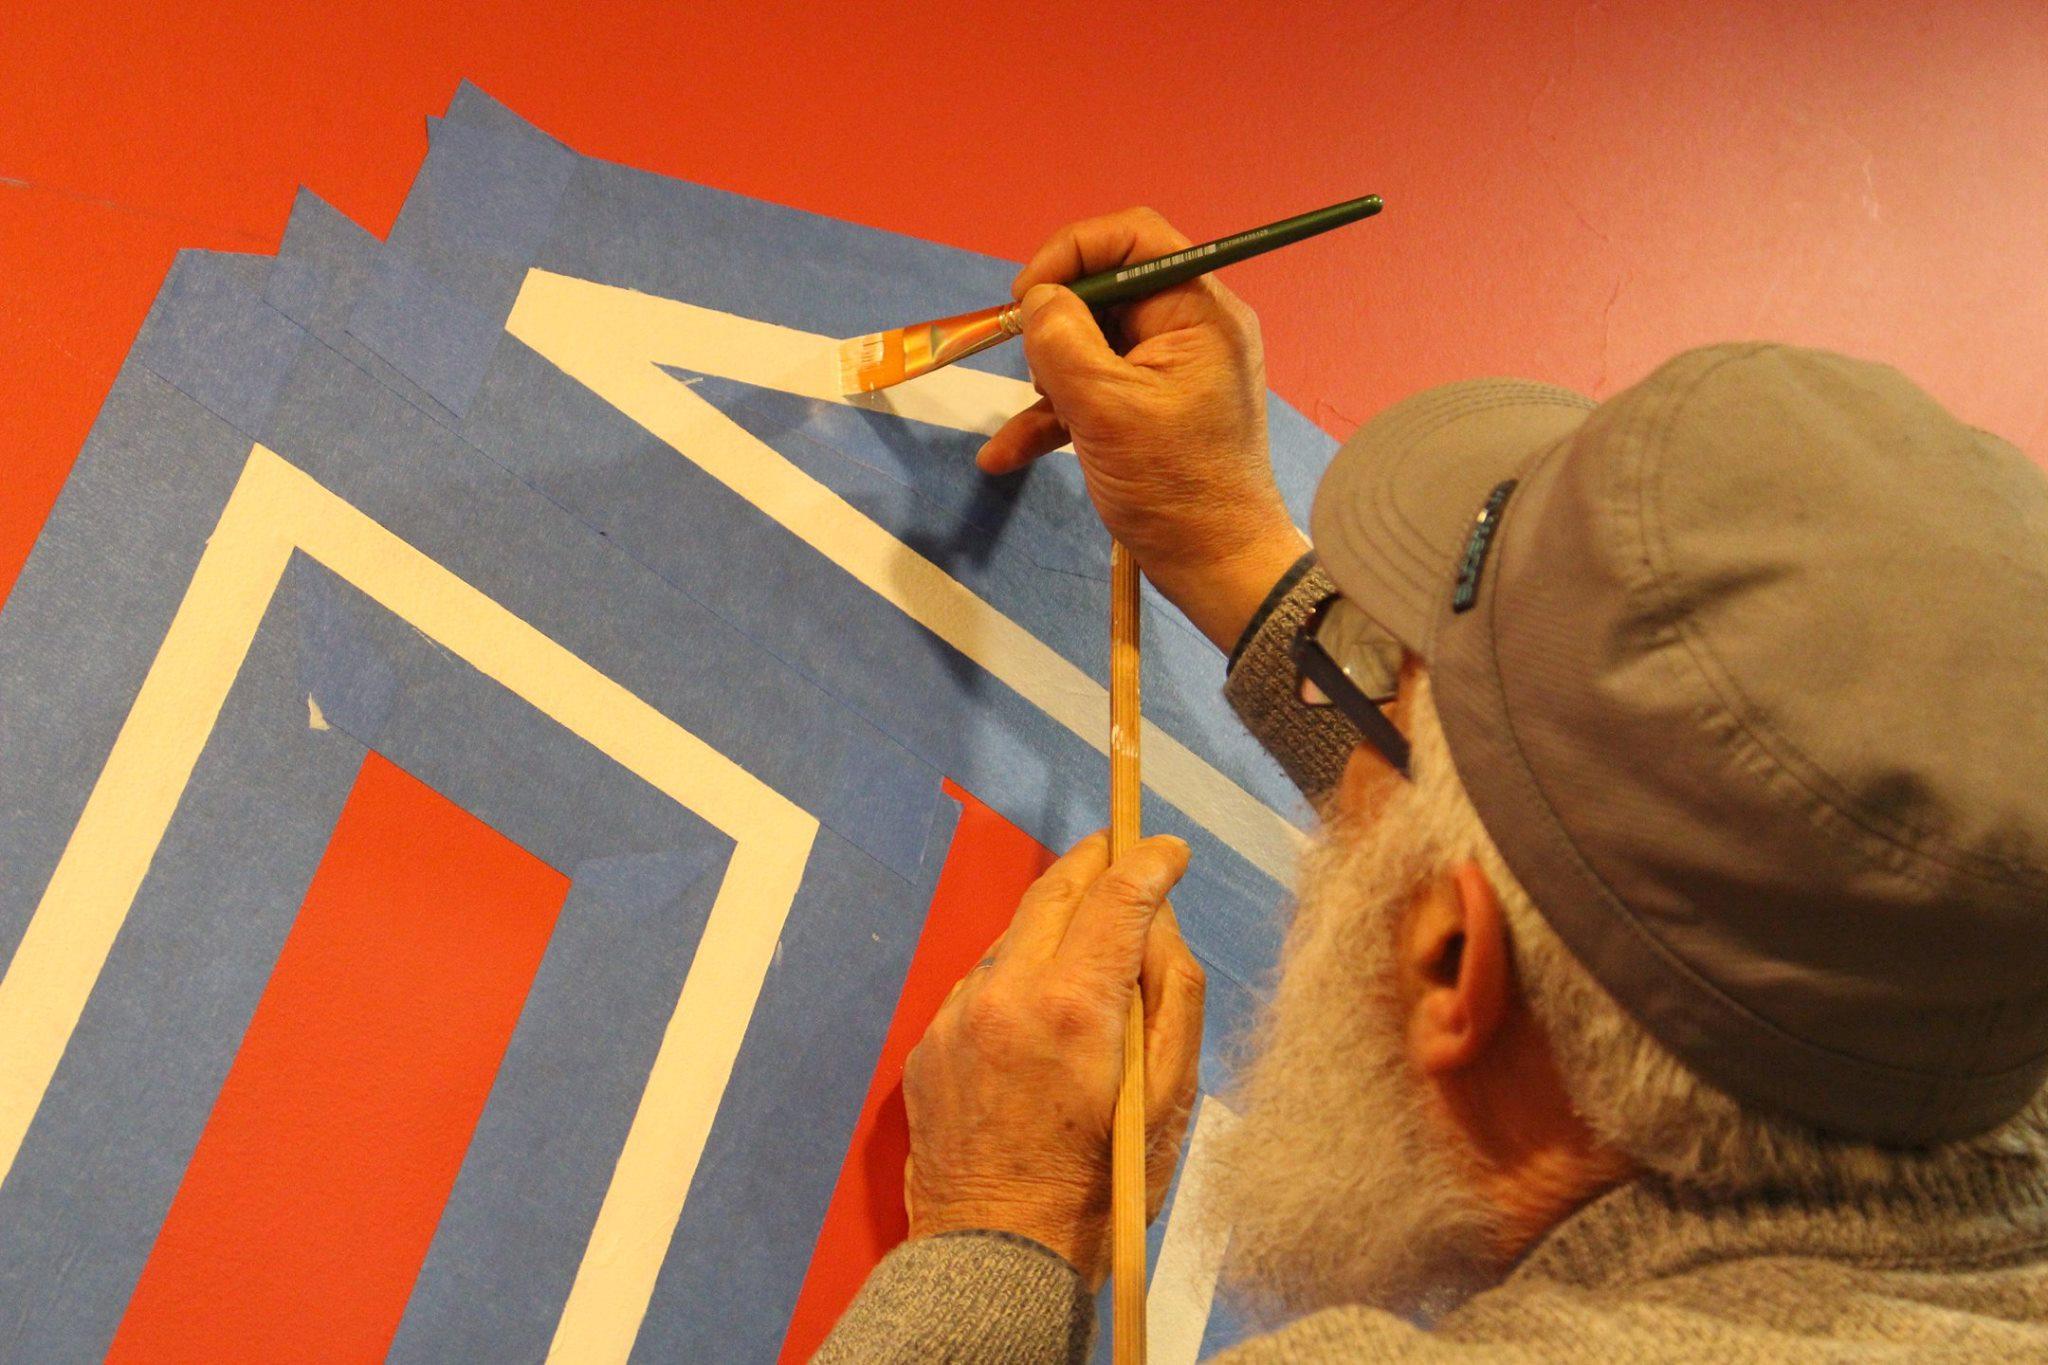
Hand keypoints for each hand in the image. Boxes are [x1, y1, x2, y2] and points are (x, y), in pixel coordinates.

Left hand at [901, 831, 1205, 1287]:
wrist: (998, 1252)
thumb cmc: (1101, 1184)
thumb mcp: (1171, 1096)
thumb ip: (1173, 992)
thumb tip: (1159, 920)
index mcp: (1075, 1005)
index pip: (1117, 895)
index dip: (1149, 861)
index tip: (1169, 850)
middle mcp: (1007, 995)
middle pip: (1055, 890)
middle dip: (1095, 865)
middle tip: (1125, 855)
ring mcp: (959, 1016)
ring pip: (1015, 935)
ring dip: (1055, 924)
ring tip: (1089, 939)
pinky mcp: (931, 1042)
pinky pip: (981, 983)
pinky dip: (1016, 977)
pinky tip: (1039, 1012)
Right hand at [979, 207, 1309, 651]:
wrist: (1217, 567)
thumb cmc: (1174, 485)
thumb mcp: (1106, 407)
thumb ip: (1062, 340)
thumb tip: (1039, 300)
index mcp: (1198, 310)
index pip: (1133, 237)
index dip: (1071, 252)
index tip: (1026, 295)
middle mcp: (1190, 328)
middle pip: (1105, 292)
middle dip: (1056, 328)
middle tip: (1033, 367)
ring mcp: (1170, 371)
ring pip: (1091, 345)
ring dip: (1049, 380)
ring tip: (1037, 420)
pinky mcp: (1151, 410)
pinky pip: (1094, 392)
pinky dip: (1053, 418)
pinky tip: (1003, 454)